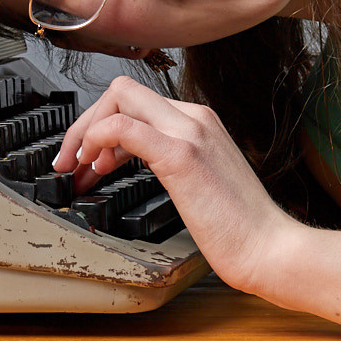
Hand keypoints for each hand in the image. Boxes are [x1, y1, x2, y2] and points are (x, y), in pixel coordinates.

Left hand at [52, 76, 293, 290]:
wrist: (269, 249)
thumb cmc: (238, 227)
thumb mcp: (199, 181)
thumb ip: (170, 161)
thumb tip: (131, 158)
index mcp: (200, 121)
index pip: (137, 101)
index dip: (102, 125)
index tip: (89, 159)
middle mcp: (195, 118)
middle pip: (122, 91)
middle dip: (85, 123)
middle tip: (71, 162)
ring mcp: (190, 132)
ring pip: (120, 98)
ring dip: (85, 132)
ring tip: (78, 168)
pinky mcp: (182, 155)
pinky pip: (124, 127)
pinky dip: (97, 140)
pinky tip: (94, 167)